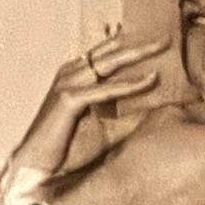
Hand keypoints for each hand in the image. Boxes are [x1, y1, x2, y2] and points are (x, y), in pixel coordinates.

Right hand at [6, 33, 165, 181]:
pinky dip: (129, 85)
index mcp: (76, 76)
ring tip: (163, 47)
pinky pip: (105, 89)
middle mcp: (71, 73)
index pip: (106, 54)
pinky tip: (150, 79)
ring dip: (137, 54)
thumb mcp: (105, 128)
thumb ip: (126, 115)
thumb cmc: (68, 149)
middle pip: (111, 52)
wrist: (38, 167)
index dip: (130, 44)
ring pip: (109, 64)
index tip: (154, 37)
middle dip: (140, 44)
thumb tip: (155, 112)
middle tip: (167, 37)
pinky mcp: (69, 99)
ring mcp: (68, 83)